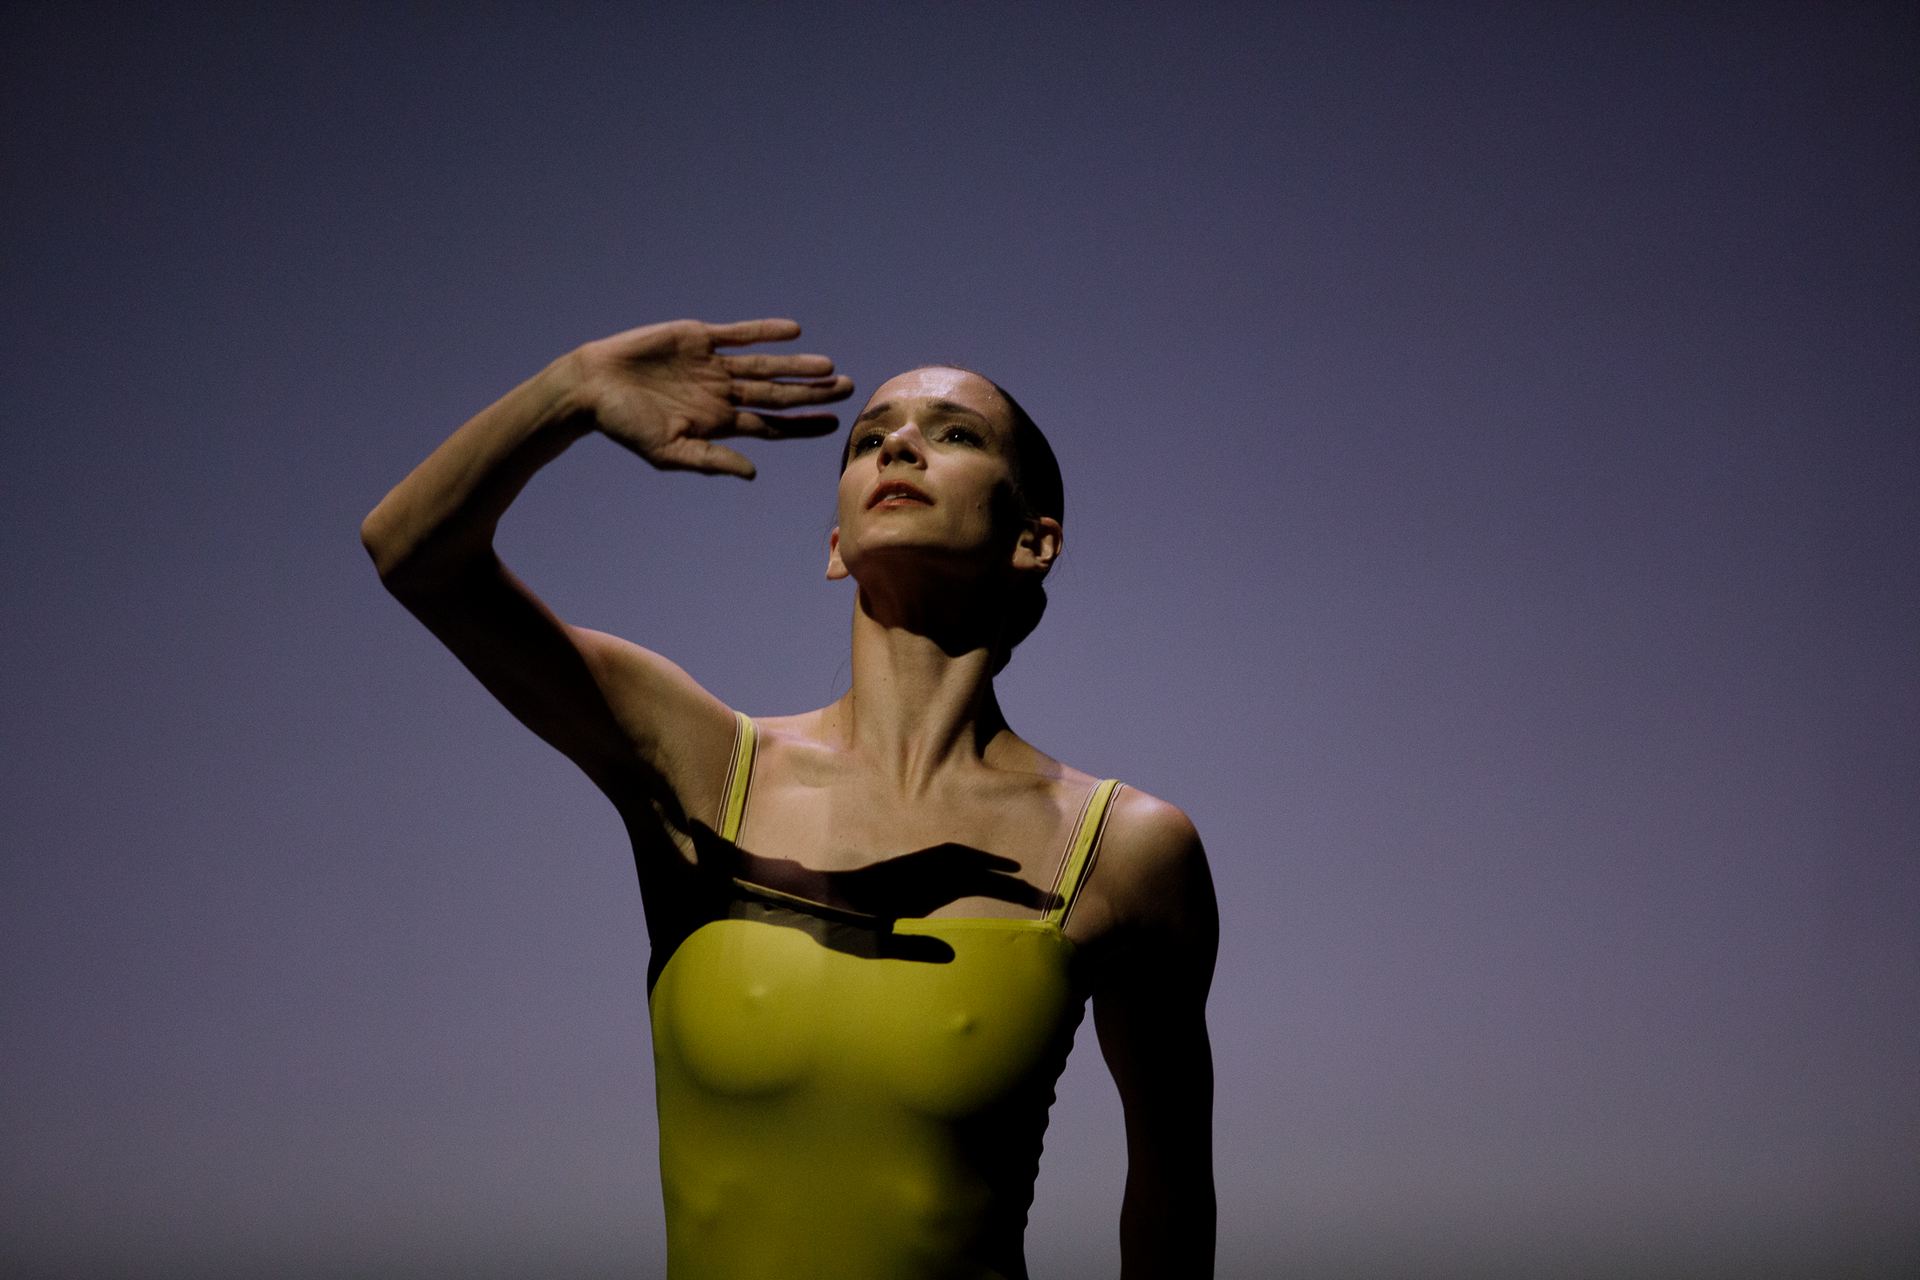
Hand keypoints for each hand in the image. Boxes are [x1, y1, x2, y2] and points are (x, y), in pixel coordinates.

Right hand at [567, 317, 852, 478]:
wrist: (593, 385)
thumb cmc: (625, 425)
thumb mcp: (669, 451)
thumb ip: (712, 461)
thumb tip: (754, 473)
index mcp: (720, 422)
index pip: (772, 425)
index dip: (803, 424)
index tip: (834, 425)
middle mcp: (723, 393)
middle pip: (778, 393)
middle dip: (812, 393)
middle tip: (849, 388)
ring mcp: (713, 364)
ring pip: (765, 364)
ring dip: (796, 365)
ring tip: (829, 366)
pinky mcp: (698, 338)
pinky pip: (739, 334)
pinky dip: (764, 332)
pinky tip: (793, 332)